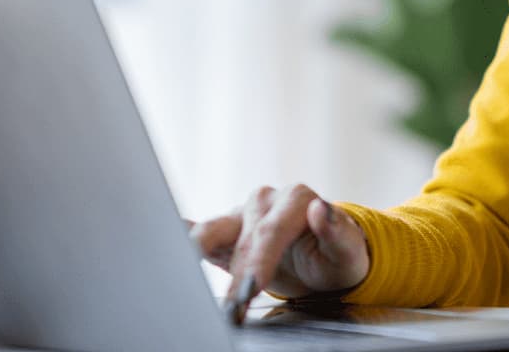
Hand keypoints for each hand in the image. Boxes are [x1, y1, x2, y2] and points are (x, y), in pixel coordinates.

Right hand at [188, 183, 370, 322]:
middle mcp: (264, 201)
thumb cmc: (338, 255)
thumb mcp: (348, 250)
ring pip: (212, 232)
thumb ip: (336, 230)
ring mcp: (241, 215)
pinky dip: (180, 235)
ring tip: (194, 290)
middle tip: (231, 310)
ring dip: (201, 262)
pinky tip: (161, 239)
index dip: (258, 262)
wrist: (325, 257)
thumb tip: (320, 207)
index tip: (251, 289)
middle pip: (241, 240)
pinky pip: (199, 230)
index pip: (270, 232)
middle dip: (234, 277)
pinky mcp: (225, 231)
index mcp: (296, 199)